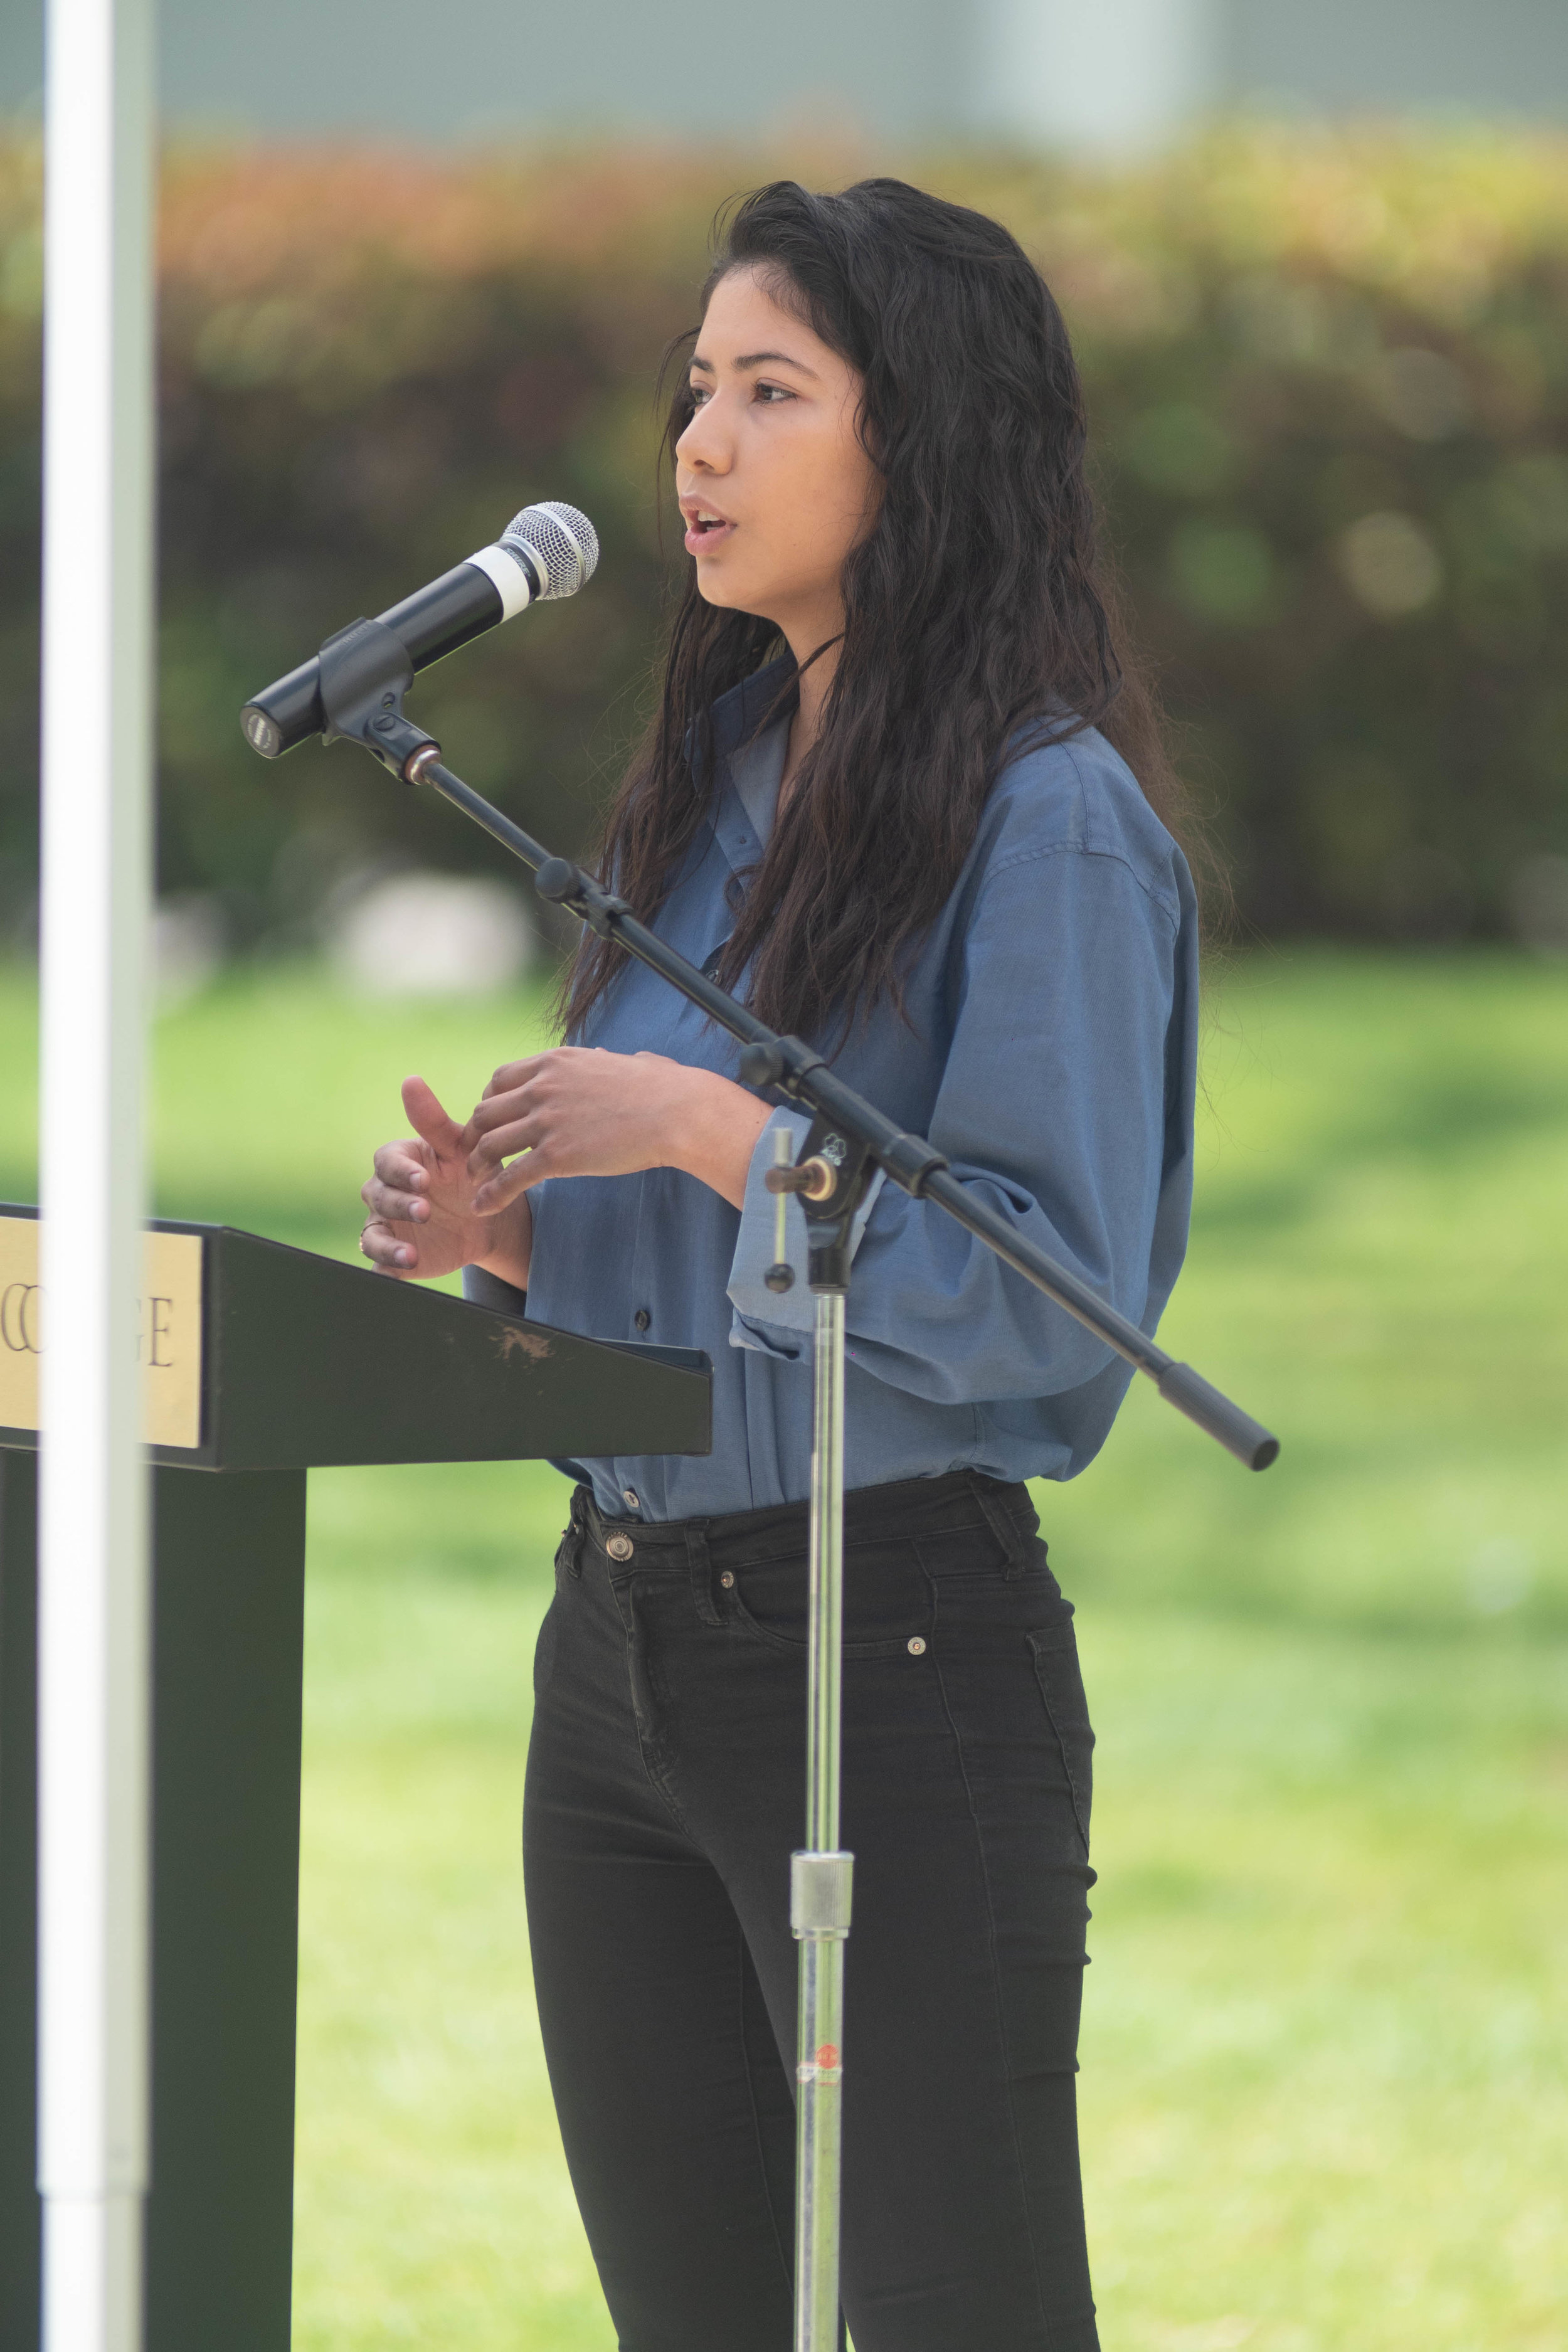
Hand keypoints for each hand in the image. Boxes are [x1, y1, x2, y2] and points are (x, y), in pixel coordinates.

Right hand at [360, 1074, 531, 1284]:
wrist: (489, 1218)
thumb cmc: (470, 1172)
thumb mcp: (461, 1147)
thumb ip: (434, 1120)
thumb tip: (410, 1080)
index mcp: (400, 1161)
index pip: (387, 1162)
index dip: (402, 1171)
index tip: (424, 1179)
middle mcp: (386, 1192)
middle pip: (377, 1197)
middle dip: (399, 1204)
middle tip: (426, 1211)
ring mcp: (388, 1225)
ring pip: (372, 1235)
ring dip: (386, 1245)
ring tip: (409, 1256)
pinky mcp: (394, 1256)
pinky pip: (380, 1266)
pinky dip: (385, 1271)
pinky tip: (400, 1275)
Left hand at [466, 1047, 771, 1211]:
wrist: (678, 1111)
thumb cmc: (663, 1088)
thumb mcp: (626, 1062)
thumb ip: (612, 1062)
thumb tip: (623, 1057)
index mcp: (555, 1063)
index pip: (499, 1079)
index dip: (489, 1102)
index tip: (493, 1122)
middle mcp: (543, 1087)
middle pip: (486, 1110)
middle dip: (476, 1135)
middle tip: (478, 1155)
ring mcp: (547, 1121)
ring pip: (489, 1144)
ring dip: (478, 1165)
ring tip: (477, 1182)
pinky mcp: (557, 1155)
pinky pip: (511, 1177)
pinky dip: (491, 1194)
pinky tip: (483, 1206)